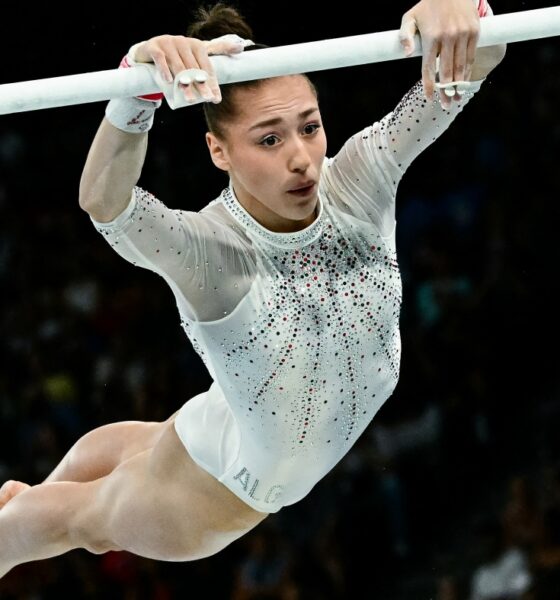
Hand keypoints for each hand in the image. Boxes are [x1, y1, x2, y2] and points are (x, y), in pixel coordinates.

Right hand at [132, 34, 249, 103]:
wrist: (150, 53)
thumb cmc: (178, 58)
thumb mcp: (197, 55)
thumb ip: (217, 51)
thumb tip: (242, 47)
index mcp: (196, 45)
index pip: (207, 66)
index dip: (212, 82)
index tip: (216, 99)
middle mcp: (183, 42)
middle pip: (194, 68)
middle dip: (201, 85)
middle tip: (206, 99)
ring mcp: (168, 43)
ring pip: (178, 66)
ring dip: (184, 83)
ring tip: (189, 99)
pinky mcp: (154, 46)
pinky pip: (161, 59)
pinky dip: (165, 70)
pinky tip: (170, 81)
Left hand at [399, 0, 480, 107]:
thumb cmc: (427, 6)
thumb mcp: (410, 17)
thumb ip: (404, 36)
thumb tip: (406, 55)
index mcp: (432, 37)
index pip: (429, 67)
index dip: (429, 85)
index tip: (429, 98)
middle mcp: (448, 37)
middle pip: (446, 71)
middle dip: (446, 91)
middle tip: (445, 106)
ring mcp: (463, 34)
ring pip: (461, 66)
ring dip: (459, 85)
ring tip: (456, 99)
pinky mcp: (474, 31)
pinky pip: (470, 56)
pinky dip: (468, 71)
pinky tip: (464, 82)